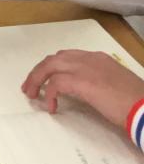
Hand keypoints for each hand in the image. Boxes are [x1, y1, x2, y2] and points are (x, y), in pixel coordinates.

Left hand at [22, 50, 143, 131]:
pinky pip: (56, 84)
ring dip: (37, 79)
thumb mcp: (115, 86)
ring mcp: (84, 68)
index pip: (68, 57)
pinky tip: (50, 106)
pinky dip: (49, 93)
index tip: (46, 78)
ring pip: (50, 66)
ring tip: (31, 94)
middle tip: (30, 86)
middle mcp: (89, 58)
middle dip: (39, 71)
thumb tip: (89, 93)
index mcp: (98, 58)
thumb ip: (100, 83)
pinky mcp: (81, 82)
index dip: (54, 67)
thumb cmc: (135, 102)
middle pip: (54, 59)